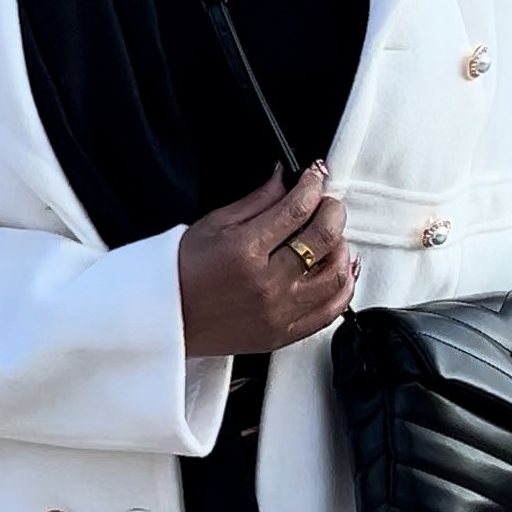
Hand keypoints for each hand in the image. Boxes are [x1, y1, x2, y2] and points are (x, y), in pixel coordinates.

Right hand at [179, 162, 356, 356]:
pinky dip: (344, 287)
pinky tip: (340, 270)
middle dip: (332, 210)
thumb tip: (285, 180)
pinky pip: (331, 311)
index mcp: (244, 250)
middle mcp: (266, 283)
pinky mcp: (284, 334)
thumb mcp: (213, 225)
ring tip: (330, 236)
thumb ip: (257, 201)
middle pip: (324, 238)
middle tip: (326, 203)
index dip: (313, 185)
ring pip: (336, 275)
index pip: (297, 209)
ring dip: (341, 247)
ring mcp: (279, 312)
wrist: (167, 318)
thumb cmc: (182, 274)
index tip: (314, 177)